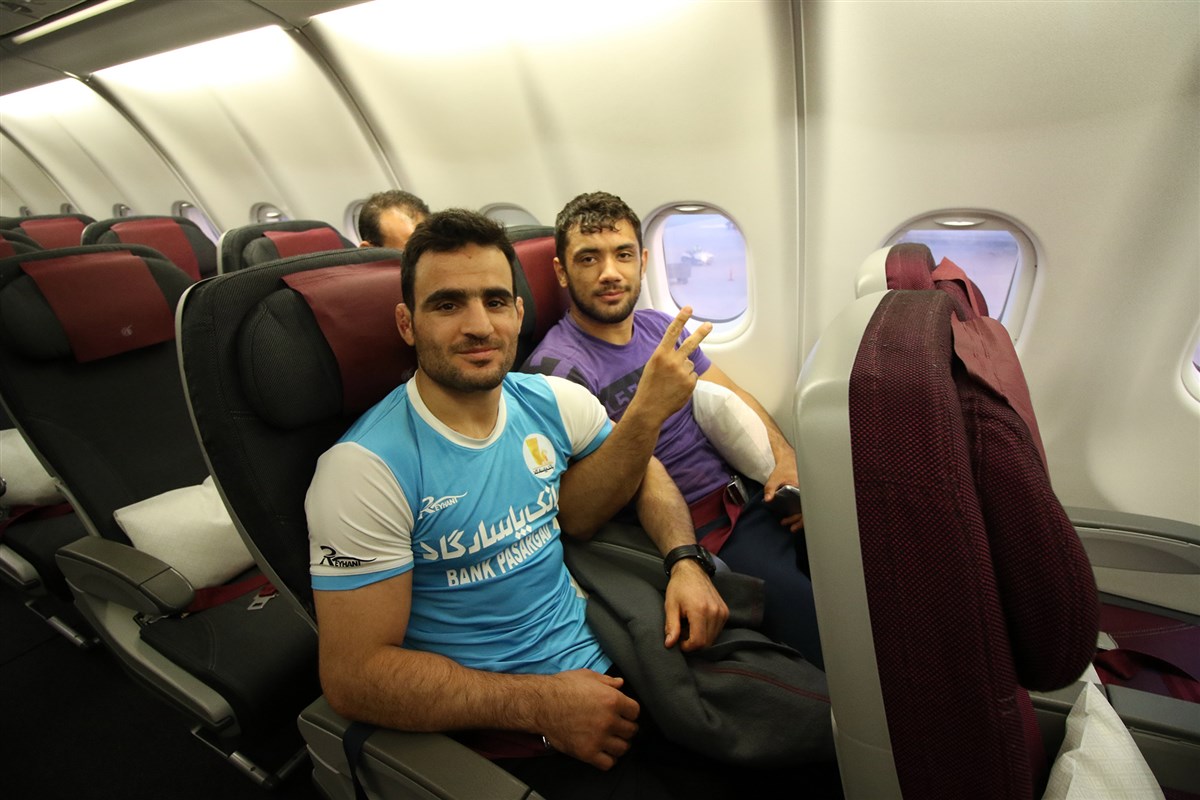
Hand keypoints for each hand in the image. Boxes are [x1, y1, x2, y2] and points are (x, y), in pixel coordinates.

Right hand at [540, 670, 639, 769]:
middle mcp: (609, 720)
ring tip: (611, 740)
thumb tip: (620, 684)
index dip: (630, 712)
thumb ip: (607, 681)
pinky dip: (608, 759)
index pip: (635, 712)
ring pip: (623, 748)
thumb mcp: (587, 676)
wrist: (541, 704)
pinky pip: (608, 763)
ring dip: (619, 744)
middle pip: (631, 731)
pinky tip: (602, 752)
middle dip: (626, 728)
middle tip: (617, 727)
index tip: (624, 714)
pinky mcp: (587, 753)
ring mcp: (599, 738)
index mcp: (612, 700)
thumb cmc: (562, 688)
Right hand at [629, 307, 711, 426]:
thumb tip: (686, 355)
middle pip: (690, 343)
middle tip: (709, 324)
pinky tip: (676, 388)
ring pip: (689, 364)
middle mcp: (672, 361)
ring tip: (672, 382)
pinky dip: (687, 381)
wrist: (649, 408)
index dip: (681, 319)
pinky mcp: (690, 383)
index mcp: (660, 354)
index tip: (689, 308)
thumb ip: (667, 357)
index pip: (672, 332)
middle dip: (701, 333)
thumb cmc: (649, 387)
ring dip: (684, 370)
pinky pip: (692, 376)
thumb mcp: (652, 366)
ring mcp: (683, 372)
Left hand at [663, 560, 728, 651]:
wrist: (692, 570)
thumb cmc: (679, 587)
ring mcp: (722, 612)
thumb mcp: (670, 606)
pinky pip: (717, 630)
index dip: (688, 647)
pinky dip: (707, 631)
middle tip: (682, 632)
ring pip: (713, 638)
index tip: (679, 642)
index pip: (699, 642)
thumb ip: (671, 626)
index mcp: (700, 610)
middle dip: (693, 643)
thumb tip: (669, 644)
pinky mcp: (725, 611)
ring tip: (689, 626)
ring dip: (701, 638)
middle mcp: (715, 612)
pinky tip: (697, 622)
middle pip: (707, 643)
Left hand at [763, 460, 803, 533]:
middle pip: (806, 511)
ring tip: (787, 523)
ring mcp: (806, 493)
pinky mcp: (803, 494)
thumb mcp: (775, 478)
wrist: (789, 460)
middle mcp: (807, 492)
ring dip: (797, 518)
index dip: (801, 519)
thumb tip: (768, 500)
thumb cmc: (784, 468)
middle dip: (798, 521)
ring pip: (805, 509)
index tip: (794, 525)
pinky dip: (798, 511)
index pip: (806, 509)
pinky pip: (804, 505)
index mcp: (803, 489)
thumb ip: (770, 489)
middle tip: (790, 527)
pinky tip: (791, 515)